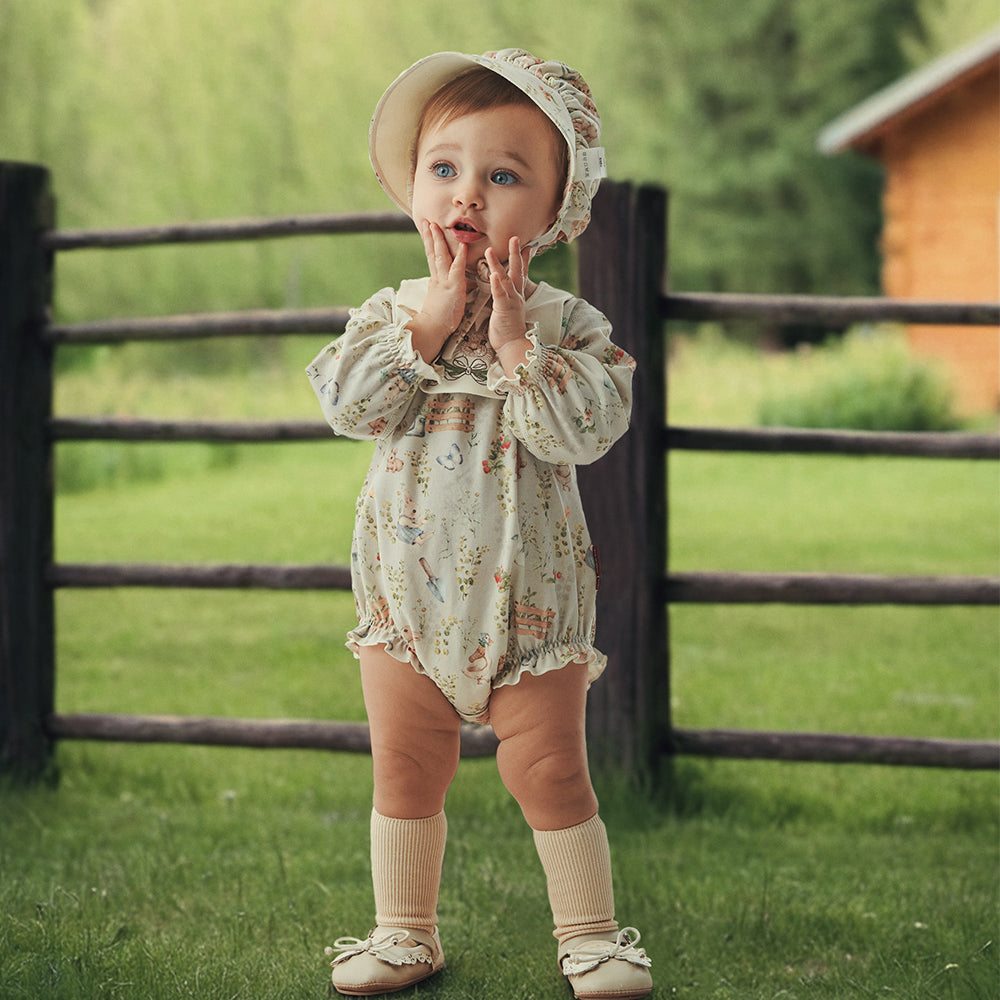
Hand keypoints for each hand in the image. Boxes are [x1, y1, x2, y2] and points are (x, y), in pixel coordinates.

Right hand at [407, 220, 466, 361]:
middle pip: (433, 252)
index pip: (431, 257)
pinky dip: (460, 257)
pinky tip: (462, 245)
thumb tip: (443, 283)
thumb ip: (442, 288)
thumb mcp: (439, 298)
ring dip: (439, 240)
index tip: (427, 229)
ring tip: (436, 226)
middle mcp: (438, 278)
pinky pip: (457, 269)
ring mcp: (445, 282)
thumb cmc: (438, 318)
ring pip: (441, 257)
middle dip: (430, 236)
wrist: (433, 328)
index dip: (429, 242)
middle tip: (426, 220)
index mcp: (435, 280)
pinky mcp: (454, 288)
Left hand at [487, 236, 532, 357]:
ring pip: (505, 279)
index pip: (520, 273)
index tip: (527, 245)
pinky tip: (493, 274)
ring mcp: (511, 301)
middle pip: (516, 271)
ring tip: (490, 250)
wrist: (513, 345)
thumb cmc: (507, 330)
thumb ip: (506, 297)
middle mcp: (516, 295)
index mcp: (516, 295)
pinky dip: (497, 284)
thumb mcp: (508, 309)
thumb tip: (503, 290)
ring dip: (497, 264)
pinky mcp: (504, 310)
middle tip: (514, 238)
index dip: (523, 259)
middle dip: (515, 253)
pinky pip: (500, 295)